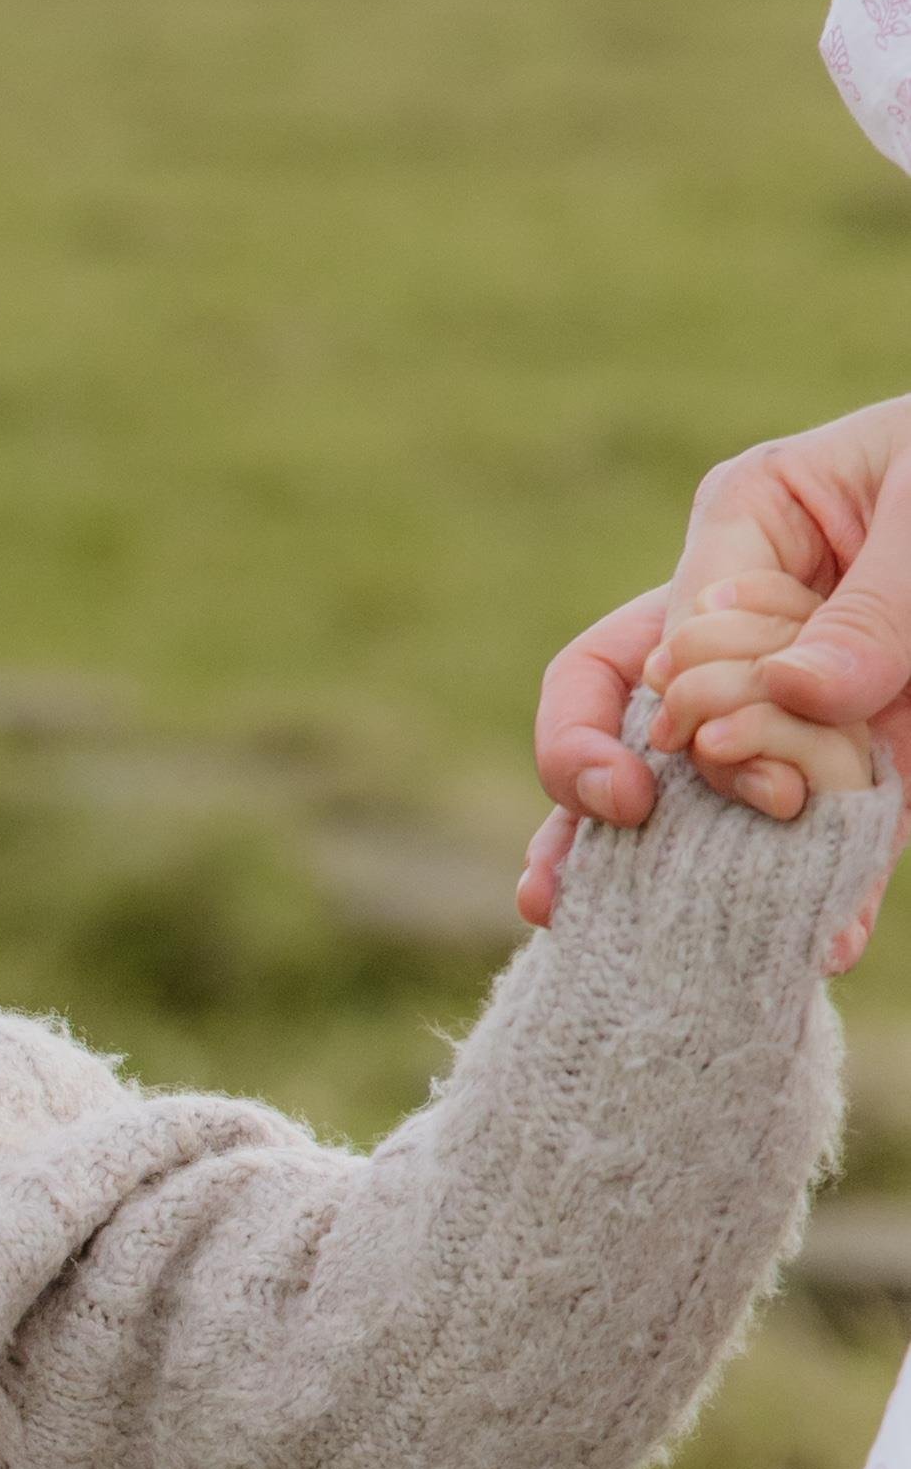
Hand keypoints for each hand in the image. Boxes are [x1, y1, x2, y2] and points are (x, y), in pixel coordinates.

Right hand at [520, 400, 910, 964]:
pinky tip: (818, 943)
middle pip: (631, 707)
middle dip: (595, 785)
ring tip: (601, 925)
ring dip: (654, 863)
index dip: (668, 704)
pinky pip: (835, 826)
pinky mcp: (871, 751)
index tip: (706, 754)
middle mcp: (750, 617)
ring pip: (706, 786)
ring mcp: (804, 693)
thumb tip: (796, 694)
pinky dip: (823, 890)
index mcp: (745, 525)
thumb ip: (874, 604)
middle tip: (621, 830)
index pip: (666, 630)